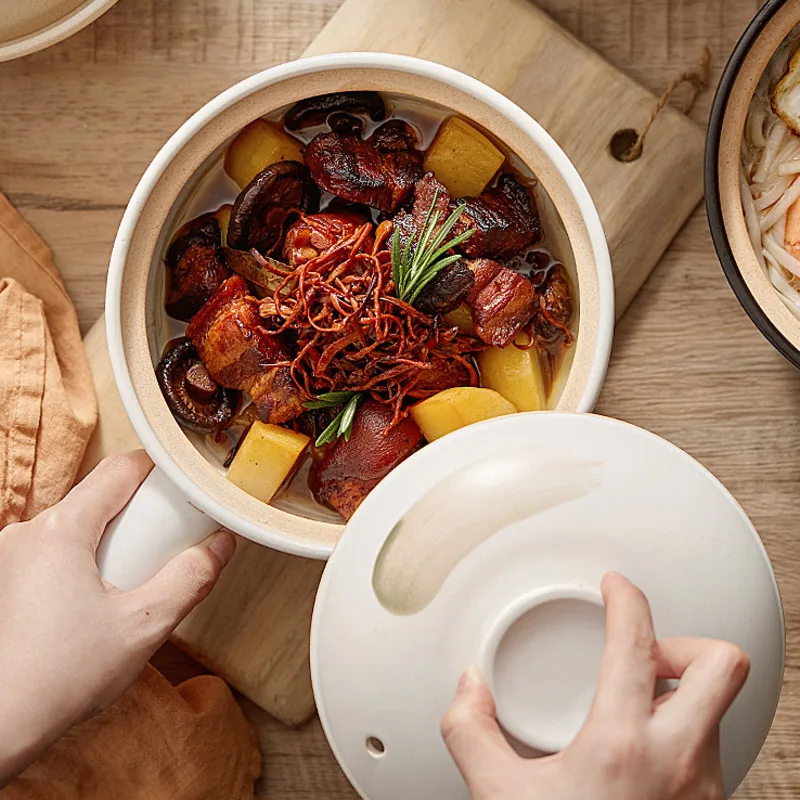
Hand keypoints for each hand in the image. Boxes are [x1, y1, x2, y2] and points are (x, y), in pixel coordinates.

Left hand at [0, 451, 235, 785]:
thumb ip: (190, 578)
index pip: (120, 470)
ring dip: (108, 543)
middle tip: (162, 549)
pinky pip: (53, 551)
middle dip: (137, 517)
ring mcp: (9, 557)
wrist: (1, 727)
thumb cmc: (58, 680)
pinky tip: (95, 602)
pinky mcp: (5, 580)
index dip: (159, 470)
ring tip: (127, 586)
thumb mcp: (145, 626)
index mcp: (60, 531)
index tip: (184, 489)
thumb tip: (220, 546)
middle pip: (98, 498)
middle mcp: (26, 534)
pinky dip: (82, 562)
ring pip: (76, 526)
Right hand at [442, 573, 748, 799]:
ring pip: (718, 710)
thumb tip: (469, 689)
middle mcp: (678, 763)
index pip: (636, 640)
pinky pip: (711, 749)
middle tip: (644, 654)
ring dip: (680, 694)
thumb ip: (471, 731)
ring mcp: (704, 789)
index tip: (616, 587)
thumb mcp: (499, 796)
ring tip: (637, 704)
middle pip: (721, 664)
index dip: (626, 598)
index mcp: (623, 744)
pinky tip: (644, 753)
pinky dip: (682, 734)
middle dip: (683, 644)